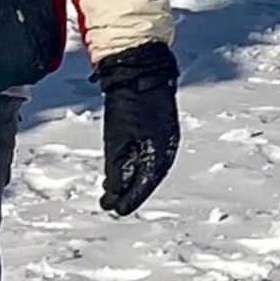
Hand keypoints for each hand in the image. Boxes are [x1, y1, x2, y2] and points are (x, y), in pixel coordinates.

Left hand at [93, 42, 180, 216]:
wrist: (139, 70)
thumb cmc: (129, 104)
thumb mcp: (117, 141)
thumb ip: (117, 169)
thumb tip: (113, 194)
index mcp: (162, 151)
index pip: (147, 184)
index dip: (130, 199)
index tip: (115, 210)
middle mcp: (168, 146)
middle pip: (150, 178)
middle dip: (131, 192)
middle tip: (112, 204)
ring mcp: (165, 135)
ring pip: (150, 167)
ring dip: (133, 179)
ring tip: (114, 189)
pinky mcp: (159, 126)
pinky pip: (150, 154)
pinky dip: (137, 165)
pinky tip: (125, 166)